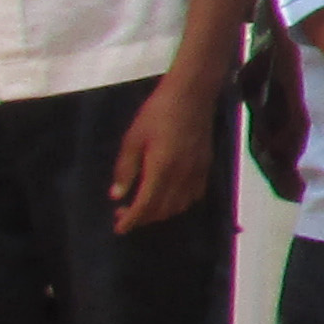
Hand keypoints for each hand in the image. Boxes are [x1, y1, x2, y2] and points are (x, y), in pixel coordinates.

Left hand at [109, 74, 216, 233]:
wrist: (192, 95)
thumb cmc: (157, 113)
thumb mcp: (133, 138)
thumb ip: (125, 169)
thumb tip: (117, 195)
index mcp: (160, 169)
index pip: (145, 205)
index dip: (131, 220)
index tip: (119, 228)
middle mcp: (181, 177)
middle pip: (162, 210)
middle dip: (143, 218)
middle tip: (124, 213)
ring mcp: (196, 173)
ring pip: (179, 206)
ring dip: (160, 213)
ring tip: (144, 207)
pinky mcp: (205, 167)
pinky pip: (194, 196)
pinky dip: (180, 204)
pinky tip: (169, 197)